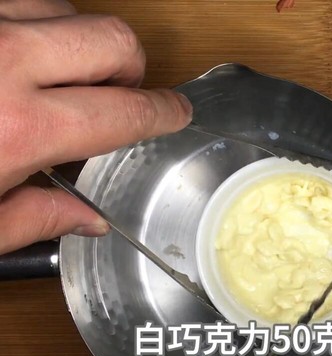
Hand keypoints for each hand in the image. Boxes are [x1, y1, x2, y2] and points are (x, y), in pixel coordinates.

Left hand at [0, 0, 191, 254]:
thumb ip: (32, 220)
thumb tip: (83, 220)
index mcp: (18, 127)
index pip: (126, 110)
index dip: (164, 112)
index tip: (176, 112)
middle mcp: (4, 60)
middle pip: (114, 40)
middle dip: (130, 68)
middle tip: (116, 96)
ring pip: (66, 10)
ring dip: (76, 41)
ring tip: (58, 75)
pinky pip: (21, 2)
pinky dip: (32, 27)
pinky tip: (17, 59)